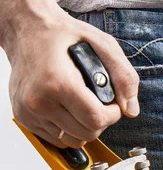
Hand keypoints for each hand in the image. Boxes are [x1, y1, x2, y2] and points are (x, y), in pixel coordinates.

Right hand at [5, 3, 139, 148]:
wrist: (26, 29)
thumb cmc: (62, 35)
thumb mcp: (102, 44)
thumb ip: (124, 76)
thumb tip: (131, 110)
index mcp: (57, 82)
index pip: (96, 120)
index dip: (112, 115)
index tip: (112, 104)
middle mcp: (39, 100)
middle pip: (86, 133)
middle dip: (100, 121)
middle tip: (98, 102)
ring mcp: (29, 112)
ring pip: (73, 140)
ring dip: (85, 127)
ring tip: (83, 105)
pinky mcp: (24, 118)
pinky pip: (57, 139)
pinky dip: (68, 129)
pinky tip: (68, 109)